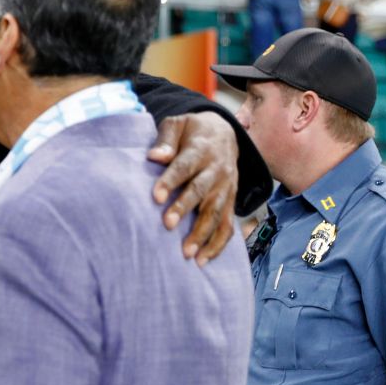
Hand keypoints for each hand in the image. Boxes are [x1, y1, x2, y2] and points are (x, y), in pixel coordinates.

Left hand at [148, 112, 238, 265]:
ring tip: (187, 253)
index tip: (156, 197)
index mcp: (202, 150)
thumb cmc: (192, 132)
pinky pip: (228, 225)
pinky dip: (218, 244)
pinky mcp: (231, 201)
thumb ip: (165, 139)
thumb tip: (154, 156)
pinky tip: (204, 260)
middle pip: (201, 191)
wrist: (225, 134)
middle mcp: (217, 170)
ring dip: (202, 233)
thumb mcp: (178, 124)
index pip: (184, 166)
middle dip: (185, 208)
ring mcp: (227, 188)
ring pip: (216, 212)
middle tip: (167, 225)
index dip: (171, 181)